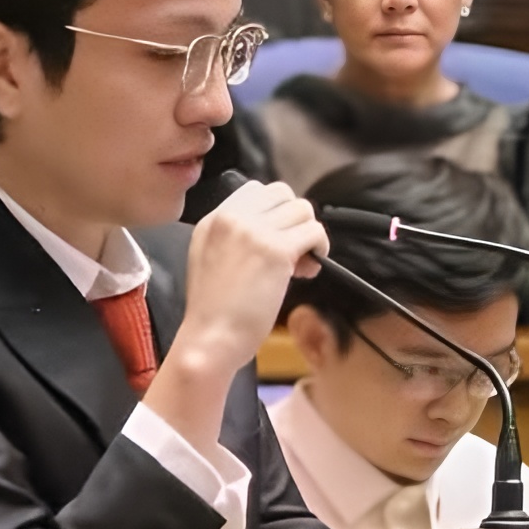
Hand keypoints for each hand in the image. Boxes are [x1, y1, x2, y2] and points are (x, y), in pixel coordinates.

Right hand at [179, 179, 327, 374]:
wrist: (209, 338)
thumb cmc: (211, 311)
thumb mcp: (209, 259)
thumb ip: (233, 238)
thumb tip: (273, 232)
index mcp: (213, 220)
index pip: (256, 190)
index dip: (274, 212)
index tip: (274, 239)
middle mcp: (231, 218)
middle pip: (282, 193)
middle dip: (292, 219)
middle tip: (291, 250)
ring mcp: (254, 232)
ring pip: (302, 209)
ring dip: (308, 234)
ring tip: (301, 263)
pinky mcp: (276, 251)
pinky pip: (314, 232)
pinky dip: (319, 249)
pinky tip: (308, 270)